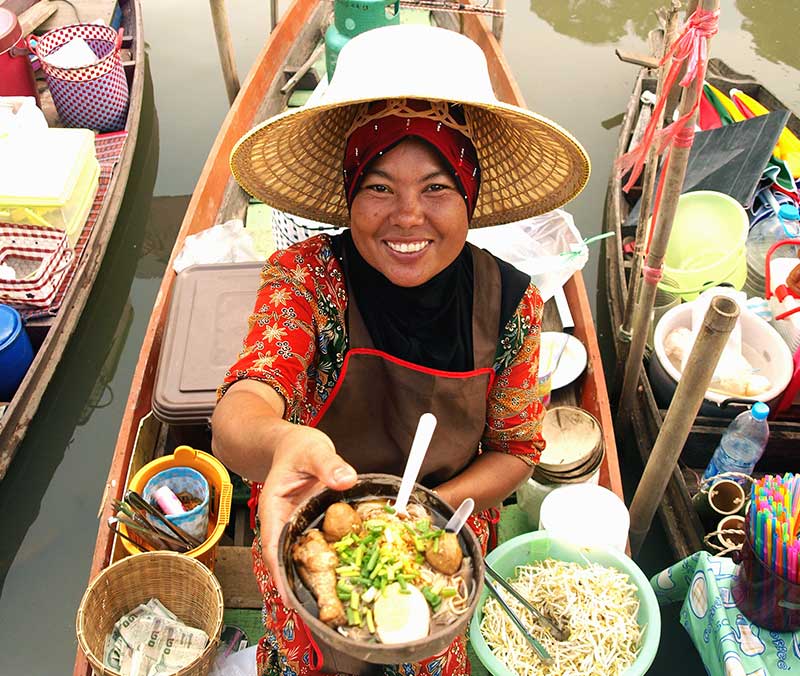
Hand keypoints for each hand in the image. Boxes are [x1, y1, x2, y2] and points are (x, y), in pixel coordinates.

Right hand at [258, 425, 356, 605]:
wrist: (291, 444)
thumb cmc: (295, 447)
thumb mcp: (314, 451)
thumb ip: (329, 465)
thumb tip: (346, 479)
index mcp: (275, 509)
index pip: (274, 548)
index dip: (280, 575)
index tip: (290, 598)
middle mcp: (282, 523)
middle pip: (286, 561)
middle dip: (298, 585)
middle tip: (317, 610)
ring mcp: (295, 526)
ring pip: (301, 557)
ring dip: (312, 577)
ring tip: (331, 602)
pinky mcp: (309, 525)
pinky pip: (316, 547)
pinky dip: (326, 560)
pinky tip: (343, 573)